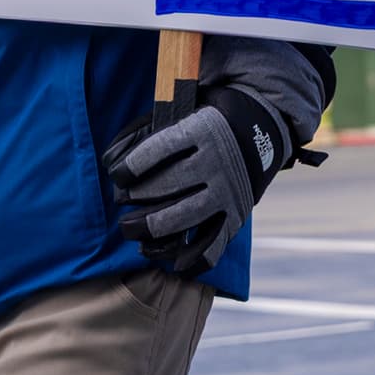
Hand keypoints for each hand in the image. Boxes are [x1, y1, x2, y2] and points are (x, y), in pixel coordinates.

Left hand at [105, 88, 290, 274]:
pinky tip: (173, 264)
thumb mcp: (183, 111)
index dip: (132, 166)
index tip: (118, 175)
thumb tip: (111, 160)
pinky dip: (194, 260)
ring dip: (153, 230)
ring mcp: (228, 191)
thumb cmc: (208, 120)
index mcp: (201, 129)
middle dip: (137, 198)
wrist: (262, 128)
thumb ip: (147, 130)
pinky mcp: (236, 215)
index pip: (159, 149)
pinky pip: (215, 245)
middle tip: (121, 203)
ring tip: (131, 230)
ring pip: (186, 218)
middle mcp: (217, 161)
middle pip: (169, 185)